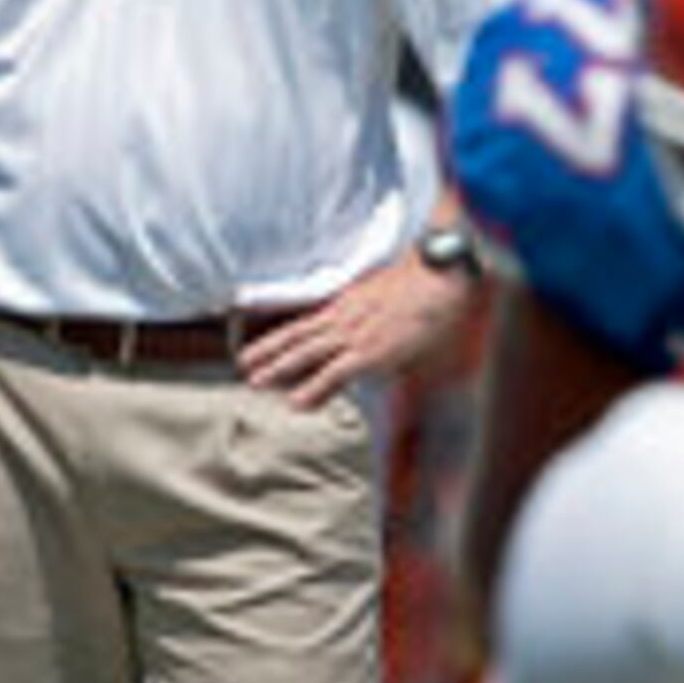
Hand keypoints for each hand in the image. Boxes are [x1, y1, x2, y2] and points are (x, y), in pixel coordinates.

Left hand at [235, 252, 476, 408]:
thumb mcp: (384, 297)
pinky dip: (314, 388)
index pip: (303, 323)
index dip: (275, 337)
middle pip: (296, 335)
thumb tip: (362, 332)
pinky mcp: (372, 352)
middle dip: (268, 352)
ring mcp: (356, 335)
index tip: (252, 349)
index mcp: (346, 305)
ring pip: (307, 353)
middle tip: (243, 367)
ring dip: (279, 368)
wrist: (440, 279)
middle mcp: (344, 318)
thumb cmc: (422, 288)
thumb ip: (367, 314)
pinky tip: (296, 403)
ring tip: (255, 382)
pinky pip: (336, 373)